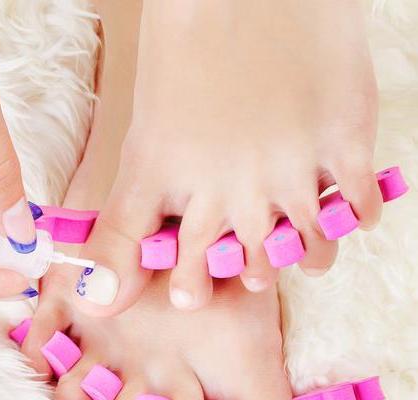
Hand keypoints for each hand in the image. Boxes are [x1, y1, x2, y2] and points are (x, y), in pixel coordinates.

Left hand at [74, 0, 381, 315]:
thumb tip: (101, 292)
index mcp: (171, 181)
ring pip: (307, 251)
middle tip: (254, 270)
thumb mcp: (145, 135)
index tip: (193, 294)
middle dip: (249, 274)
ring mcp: (290, 171)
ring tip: (303, 247)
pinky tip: (348, 208)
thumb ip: (131, 214)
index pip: (174, 262)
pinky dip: (357, 217)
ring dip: (306, 255)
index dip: (184, 283)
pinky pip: (359, 210)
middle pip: (243, 266)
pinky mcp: (343, 143)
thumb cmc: (188, 44)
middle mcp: (230, 190)